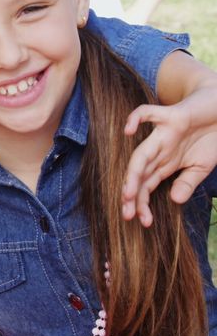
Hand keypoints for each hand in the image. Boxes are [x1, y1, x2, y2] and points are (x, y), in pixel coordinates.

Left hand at [121, 89, 216, 225]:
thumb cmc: (208, 137)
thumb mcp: (200, 167)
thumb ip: (187, 182)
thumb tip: (175, 201)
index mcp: (164, 163)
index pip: (146, 186)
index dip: (142, 204)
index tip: (144, 223)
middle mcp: (159, 150)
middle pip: (139, 174)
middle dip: (131, 194)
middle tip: (126, 214)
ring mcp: (162, 133)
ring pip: (141, 153)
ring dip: (133, 172)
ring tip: (127, 192)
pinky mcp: (171, 115)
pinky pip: (148, 113)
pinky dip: (136, 119)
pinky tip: (128, 130)